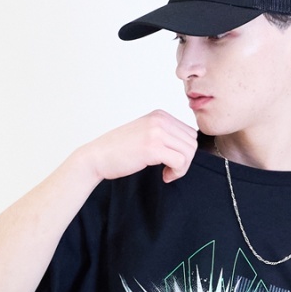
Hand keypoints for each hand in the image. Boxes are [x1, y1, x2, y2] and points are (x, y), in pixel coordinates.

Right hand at [79, 110, 197, 184]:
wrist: (97, 157)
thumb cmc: (119, 150)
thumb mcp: (145, 134)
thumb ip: (164, 135)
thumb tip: (188, 148)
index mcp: (160, 115)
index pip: (190, 133)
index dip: (184, 151)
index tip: (170, 162)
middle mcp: (160, 119)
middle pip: (192, 142)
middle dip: (185, 160)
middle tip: (170, 170)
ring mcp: (156, 132)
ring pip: (189, 152)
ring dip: (181, 168)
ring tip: (167, 173)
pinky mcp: (153, 147)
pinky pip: (180, 161)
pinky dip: (176, 172)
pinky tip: (164, 176)